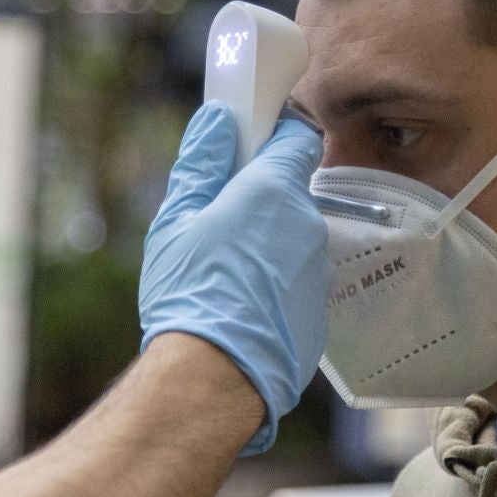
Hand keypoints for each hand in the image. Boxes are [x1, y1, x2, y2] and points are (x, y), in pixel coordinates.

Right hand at [139, 102, 329, 454]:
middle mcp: (307, 223)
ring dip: (267, 244)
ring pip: (293, 239)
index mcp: (273, 190)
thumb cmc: (191, 294)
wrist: (215, 376)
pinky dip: (276, 283)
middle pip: (290, 192)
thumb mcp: (177, 219)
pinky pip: (297, 280)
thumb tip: (217, 120)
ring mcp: (318, 268)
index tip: (249, 142)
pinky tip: (243, 303)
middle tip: (218, 219)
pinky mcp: (319, 307)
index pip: (295, 138)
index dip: (273, 135)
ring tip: (225, 272)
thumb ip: (202, 163)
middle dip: (260, 198)